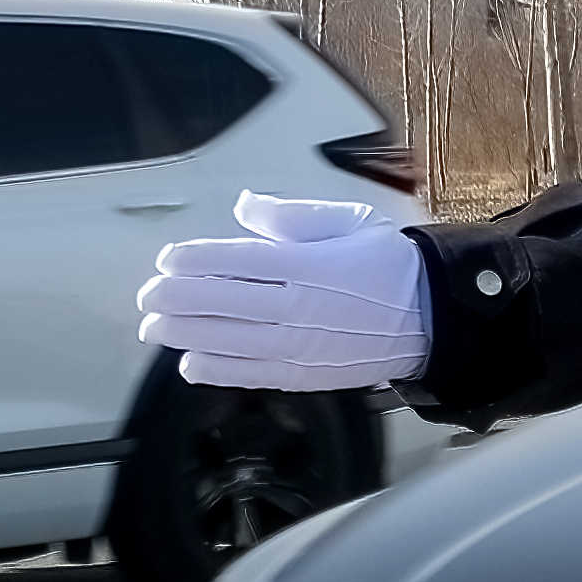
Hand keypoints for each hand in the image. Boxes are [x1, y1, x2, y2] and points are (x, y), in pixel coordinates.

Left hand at [136, 191, 430, 390]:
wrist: (433, 317)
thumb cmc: (390, 267)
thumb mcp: (350, 222)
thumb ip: (294, 216)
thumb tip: (246, 207)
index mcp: (308, 264)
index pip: (236, 261)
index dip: (194, 261)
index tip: (168, 260)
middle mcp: (298, 306)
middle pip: (221, 302)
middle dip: (176, 299)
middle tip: (148, 296)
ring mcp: (300, 345)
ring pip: (227, 340)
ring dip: (184, 334)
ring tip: (155, 328)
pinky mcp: (305, 374)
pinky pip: (251, 373)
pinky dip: (217, 370)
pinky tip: (190, 363)